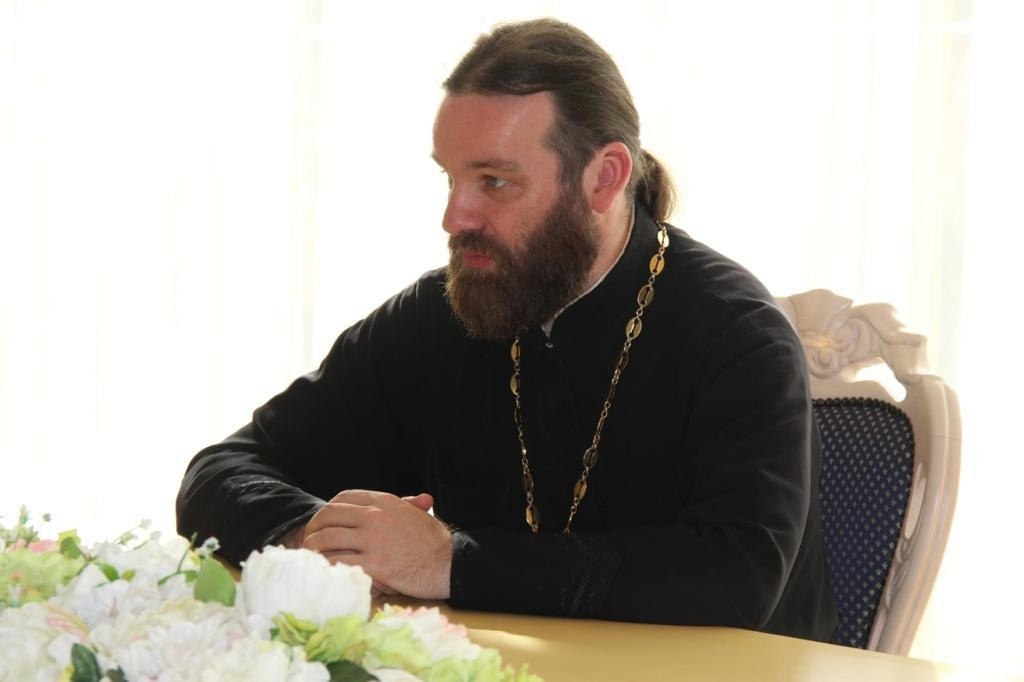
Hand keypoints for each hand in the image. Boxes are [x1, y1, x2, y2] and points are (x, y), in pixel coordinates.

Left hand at [298, 489, 452, 599]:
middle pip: (329, 516)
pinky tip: (325, 571)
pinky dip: (326, 566)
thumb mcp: (419, 515)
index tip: (323, 521)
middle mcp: (375, 516)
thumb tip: (415, 499)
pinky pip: (338, 562)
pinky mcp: (374, 564)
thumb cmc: (435, 541)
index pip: (343, 498)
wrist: (449, 563)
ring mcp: (373, 540)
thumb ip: (408, 504)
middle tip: (310, 540)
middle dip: (314, 528)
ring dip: (314, 548)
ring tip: (312, 557)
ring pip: (327, 539)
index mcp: (384, 501)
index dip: (328, 510)